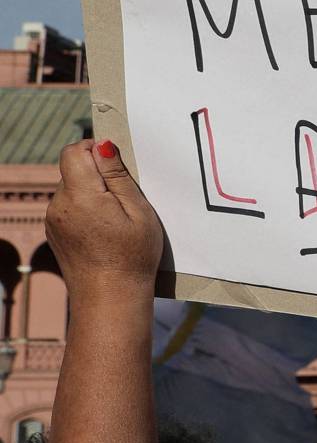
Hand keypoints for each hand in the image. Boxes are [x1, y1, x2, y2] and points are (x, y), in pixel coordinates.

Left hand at [46, 141, 163, 295]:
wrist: (109, 296)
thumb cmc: (132, 256)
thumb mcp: (138, 211)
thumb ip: (118, 176)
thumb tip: (102, 145)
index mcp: (81, 195)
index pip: (74, 151)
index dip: (94, 149)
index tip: (117, 163)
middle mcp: (59, 204)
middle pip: (73, 170)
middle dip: (98, 175)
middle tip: (125, 197)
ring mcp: (53, 218)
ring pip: (72, 189)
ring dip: (92, 193)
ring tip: (116, 218)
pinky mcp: (53, 230)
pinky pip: (69, 207)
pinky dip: (86, 210)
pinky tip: (104, 230)